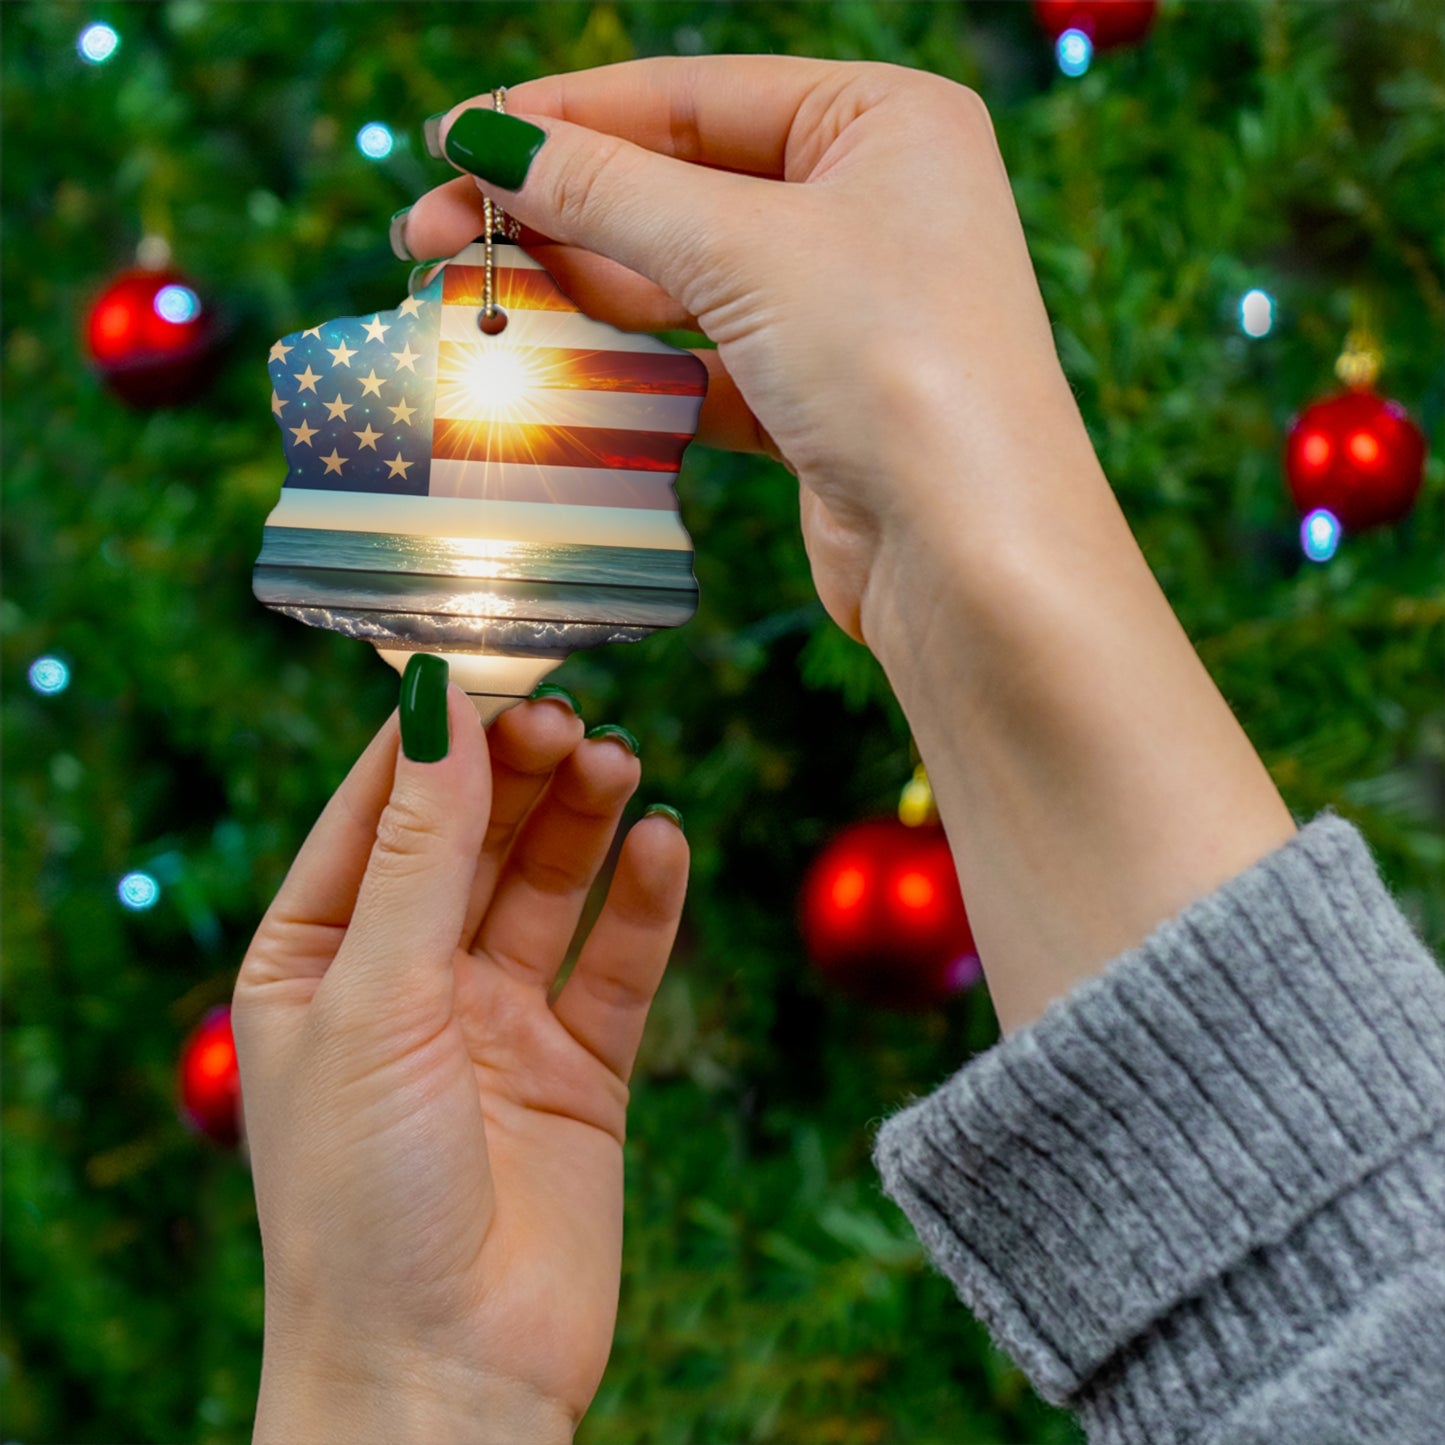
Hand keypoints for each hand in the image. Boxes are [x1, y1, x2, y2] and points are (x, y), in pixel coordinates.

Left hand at [233, 685, 686, 1442]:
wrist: (445, 1377)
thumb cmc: (362, 1199)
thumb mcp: (374, 1000)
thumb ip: (418, 853)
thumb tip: (437, 706)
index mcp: (317, 959)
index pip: (377, 811)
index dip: (433, 737)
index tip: (492, 664)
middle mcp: (407, 980)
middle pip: (473, 837)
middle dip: (519, 772)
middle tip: (572, 718)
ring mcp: (497, 1022)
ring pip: (549, 886)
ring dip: (584, 820)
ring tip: (621, 762)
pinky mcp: (579, 1068)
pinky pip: (617, 963)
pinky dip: (644, 902)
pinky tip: (665, 843)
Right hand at [401, 56, 1086, 642]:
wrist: (972, 558)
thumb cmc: (895, 366)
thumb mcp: (745, 249)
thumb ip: (610, 190)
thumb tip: (488, 141)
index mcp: (883, 121)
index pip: (690, 97)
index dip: (561, 118)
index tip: (452, 141)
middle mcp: (871, 203)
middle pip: (678, 188)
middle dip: (554, 212)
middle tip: (429, 235)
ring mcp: (845, 306)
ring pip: (683, 281)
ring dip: (580, 292)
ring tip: (472, 299)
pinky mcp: (818, 400)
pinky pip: (703, 364)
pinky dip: (632, 369)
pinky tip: (553, 368)